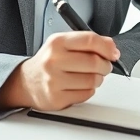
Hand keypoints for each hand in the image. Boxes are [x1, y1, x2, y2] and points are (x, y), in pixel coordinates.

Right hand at [0, 31, 118, 111]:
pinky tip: (79, 86)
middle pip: (94, 62)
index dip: (107, 47)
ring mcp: (54, 80)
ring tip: (90, 76)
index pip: (90, 40)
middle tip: (104, 66)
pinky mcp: (57, 98)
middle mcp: (54, 60)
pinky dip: (88, 90)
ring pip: (93, 80)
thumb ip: (86, 42)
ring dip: (98, 79)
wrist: (26, 82)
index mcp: (57, 42)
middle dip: (105, 65)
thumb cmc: (49, 61)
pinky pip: (86, 94)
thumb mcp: (63, 44)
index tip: (113, 53)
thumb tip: (111, 47)